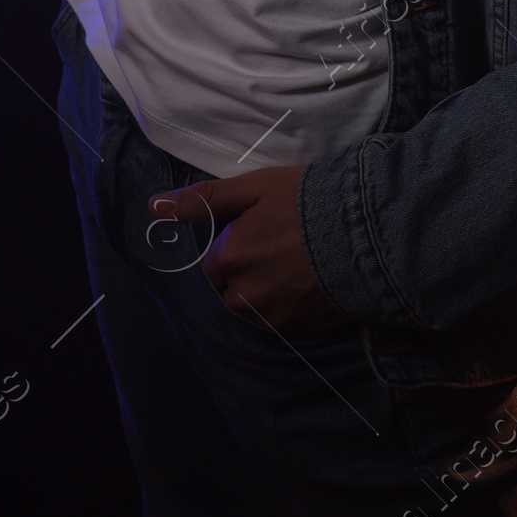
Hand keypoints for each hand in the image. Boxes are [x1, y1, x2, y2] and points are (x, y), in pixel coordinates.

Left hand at [150, 167, 349, 333]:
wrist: (364, 232)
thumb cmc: (307, 201)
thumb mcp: (254, 188)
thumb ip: (203, 198)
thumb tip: (153, 206)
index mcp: (229, 257)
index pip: (215, 263)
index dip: (236, 246)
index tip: (262, 232)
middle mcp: (242, 292)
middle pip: (230, 289)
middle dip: (246, 273)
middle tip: (279, 249)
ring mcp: (270, 315)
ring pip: (252, 307)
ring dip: (263, 293)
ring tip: (294, 268)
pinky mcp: (296, 329)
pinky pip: (278, 321)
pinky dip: (286, 306)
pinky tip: (307, 283)